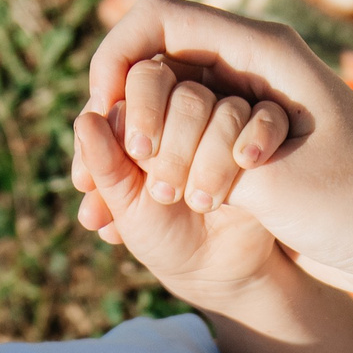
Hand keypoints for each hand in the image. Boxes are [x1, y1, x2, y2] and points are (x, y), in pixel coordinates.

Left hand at [71, 93, 282, 307]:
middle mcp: (187, 111)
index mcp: (147, 115)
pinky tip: (243, 173)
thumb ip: (103, 164)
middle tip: (164, 193)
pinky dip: (255, 142)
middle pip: (186, 95)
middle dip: (174, 147)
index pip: (141, 82)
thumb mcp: (124, 205)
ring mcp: (227, 123)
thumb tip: (85, 119)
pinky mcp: (264, 138)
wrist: (211, 270)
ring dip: (212, 159)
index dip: (139, 113)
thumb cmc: (159, 234)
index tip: (136, 156)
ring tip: (199, 204)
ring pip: (226, 110)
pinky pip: (267, 120)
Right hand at [74, 0, 352, 301]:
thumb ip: (201, 152)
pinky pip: (194, 144)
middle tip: (133, 189)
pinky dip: (175, 173)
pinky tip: (162, 214)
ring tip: (157, 209)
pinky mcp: (258, 144)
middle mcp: (254, 66)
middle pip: (155, 66)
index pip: (154, 19)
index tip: (105, 125)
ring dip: (152, 158)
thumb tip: (142, 144)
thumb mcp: (271, 179)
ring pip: (170, 111)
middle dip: (129, 123)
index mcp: (261, 50)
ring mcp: (254, 104)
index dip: (113, 63)